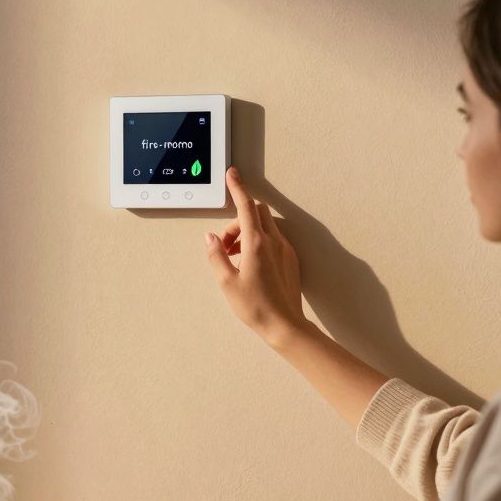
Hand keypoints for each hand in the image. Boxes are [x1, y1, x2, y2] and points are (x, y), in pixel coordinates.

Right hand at [205, 167, 308, 346]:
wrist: (284, 324)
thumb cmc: (256, 306)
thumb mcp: (227, 282)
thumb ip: (216, 255)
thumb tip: (210, 239)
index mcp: (256, 243)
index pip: (245, 206)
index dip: (238, 188)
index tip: (232, 175)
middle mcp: (274, 242)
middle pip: (256, 212)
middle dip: (238, 220)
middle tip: (225, 243)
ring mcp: (285, 250)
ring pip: (265, 225)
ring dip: (248, 231)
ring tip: (236, 256)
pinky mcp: (290, 259)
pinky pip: (273, 239)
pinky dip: (259, 241)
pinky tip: (251, 264)